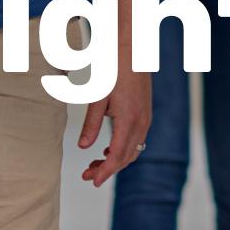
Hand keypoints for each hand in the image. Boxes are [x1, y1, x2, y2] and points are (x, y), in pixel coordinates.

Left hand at [78, 67, 150, 186]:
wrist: (132, 48)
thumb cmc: (113, 69)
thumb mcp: (97, 97)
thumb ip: (91, 124)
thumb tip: (83, 147)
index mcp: (129, 119)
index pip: (118, 156)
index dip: (105, 172)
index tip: (92, 181)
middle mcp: (141, 121)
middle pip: (127, 157)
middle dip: (108, 169)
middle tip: (87, 174)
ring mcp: (146, 117)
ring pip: (133, 149)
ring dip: (116, 160)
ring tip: (95, 163)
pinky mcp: (145, 112)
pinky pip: (137, 139)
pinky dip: (124, 149)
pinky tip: (109, 149)